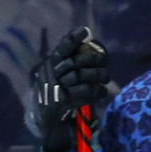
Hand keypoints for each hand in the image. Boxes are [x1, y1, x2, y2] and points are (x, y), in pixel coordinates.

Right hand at [31, 27, 110, 151]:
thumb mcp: (59, 74)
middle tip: (105, 61)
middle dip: (93, 59)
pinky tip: (102, 92)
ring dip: (97, 76)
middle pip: (75, 61)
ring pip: (80, 76)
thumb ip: (71, 61)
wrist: (44, 120)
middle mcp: (51, 73)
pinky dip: (96, 92)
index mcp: (51, 63)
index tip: (85, 32)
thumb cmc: (56, 93)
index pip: (62, 47)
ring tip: (106, 78)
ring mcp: (55, 87)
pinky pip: (83, 93)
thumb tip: (89, 42)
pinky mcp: (61, 101)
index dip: (73, 39)